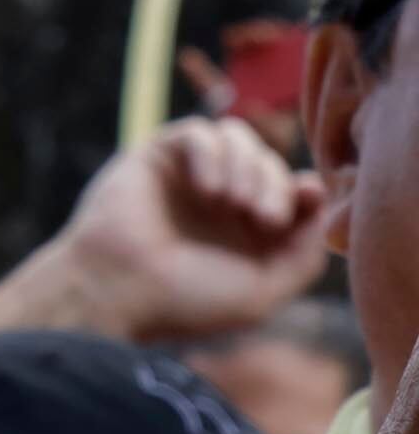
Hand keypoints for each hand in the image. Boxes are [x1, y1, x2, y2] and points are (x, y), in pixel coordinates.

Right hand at [14, 116, 329, 345]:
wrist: (116, 292)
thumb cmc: (183, 301)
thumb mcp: (264, 291)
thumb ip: (304, 253)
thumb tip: (317, 198)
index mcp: (243, 234)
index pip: (292, 190)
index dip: (306, 190)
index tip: (305, 200)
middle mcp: (216, 202)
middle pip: (269, 163)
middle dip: (275, 185)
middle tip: (262, 218)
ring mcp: (186, 177)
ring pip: (238, 138)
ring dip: (248, 166)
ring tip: (230, 202)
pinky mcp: (155, 157)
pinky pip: (198, 133)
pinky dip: (211, 154)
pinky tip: (206, 189)